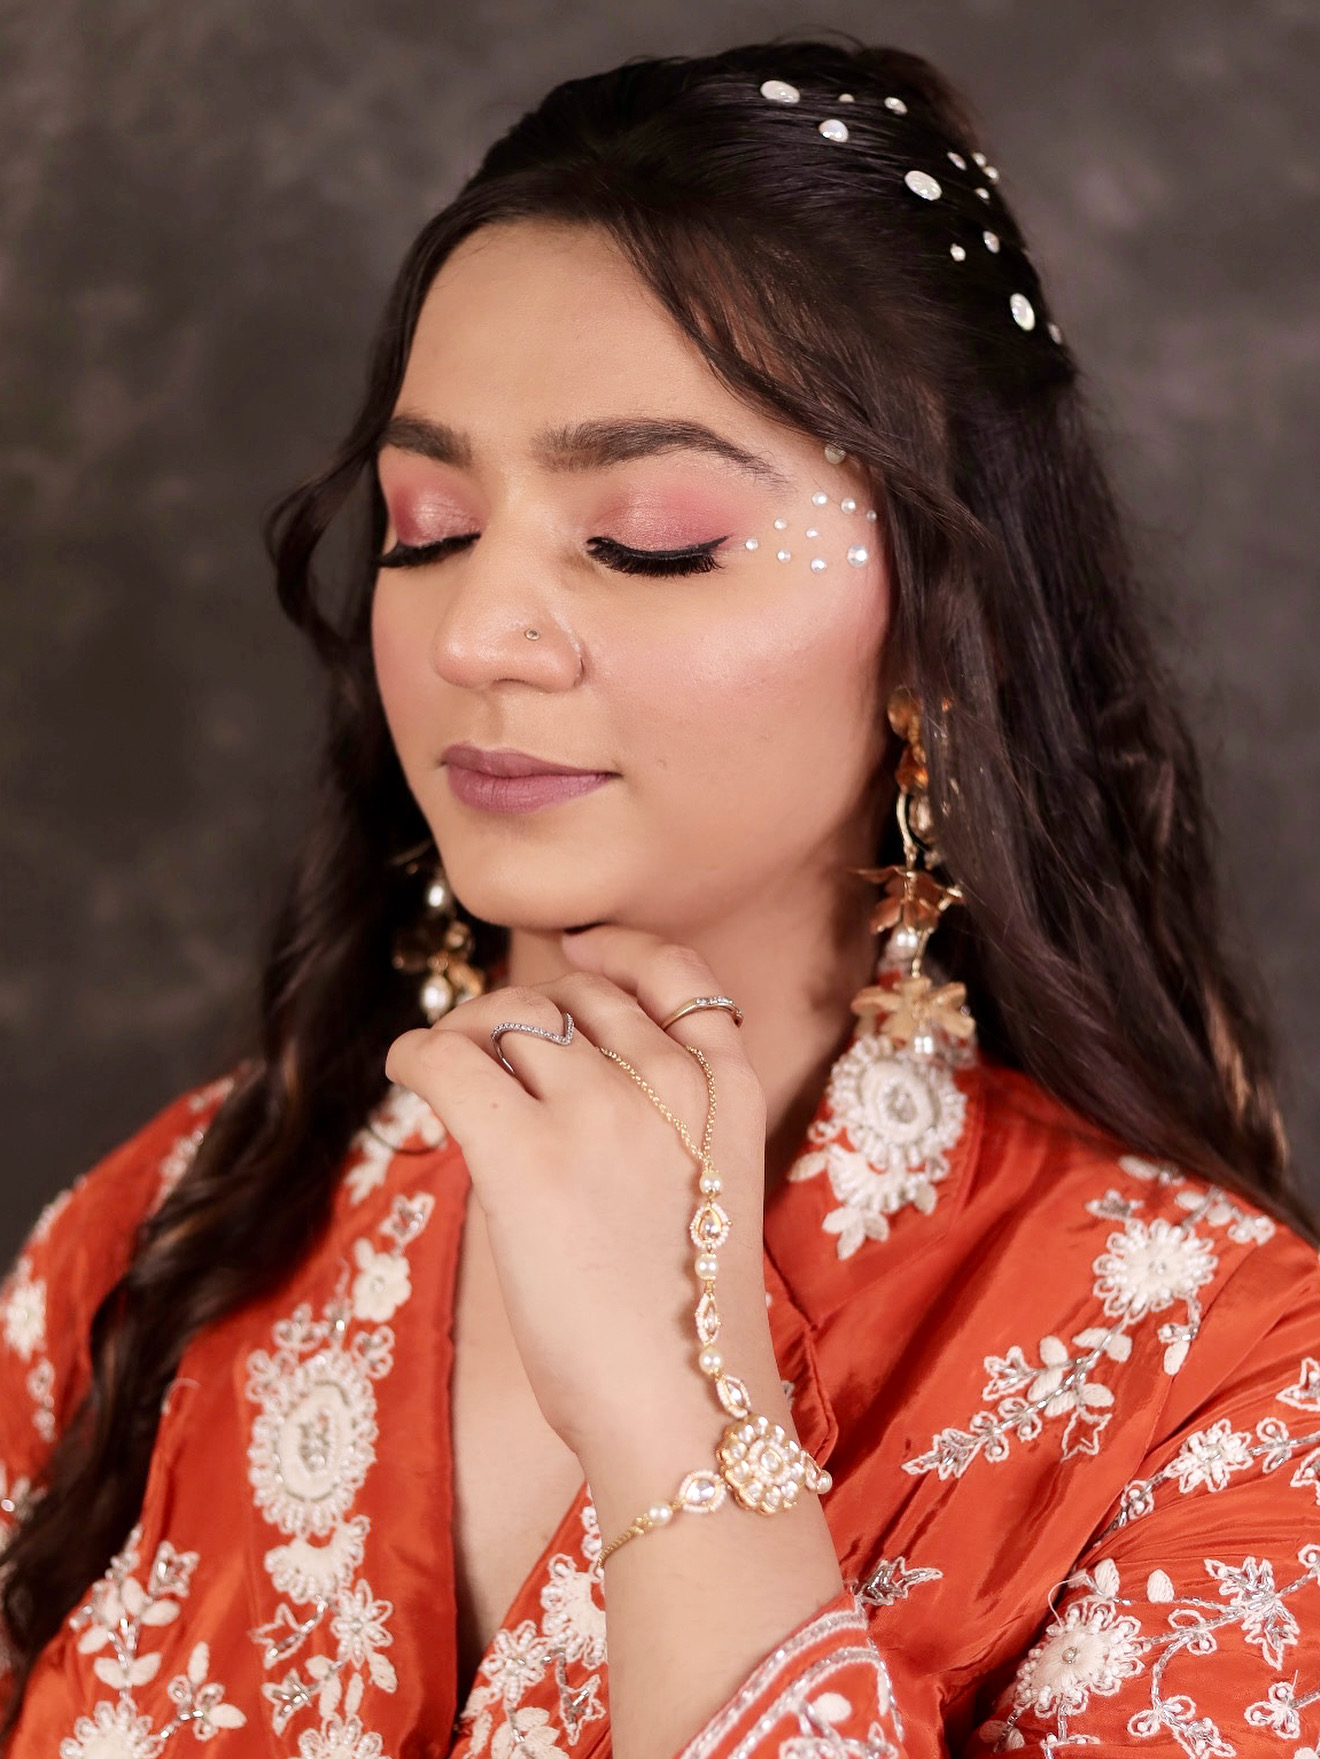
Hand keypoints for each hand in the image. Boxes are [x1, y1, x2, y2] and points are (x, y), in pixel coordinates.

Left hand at [384, 929, 776, 1467]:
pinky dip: (416, 1053)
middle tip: (491, 1051)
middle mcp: (670, 1079)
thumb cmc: (687, 1325)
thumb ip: (662, 1115)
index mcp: (730, 1088)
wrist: (684, 1410)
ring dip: (470, 1035)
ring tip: (452, 1073)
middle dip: (527, 1010)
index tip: (576, 951)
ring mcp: (600, 1110)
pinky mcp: (525, 1154)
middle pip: (576, 992)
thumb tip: (557, 1060)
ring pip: (509, 1018)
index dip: (616, 952)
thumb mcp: (708, 1187)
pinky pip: (447, 1058)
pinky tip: (408, 1074)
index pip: (675, 972)